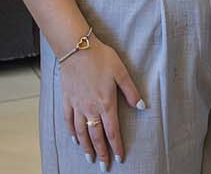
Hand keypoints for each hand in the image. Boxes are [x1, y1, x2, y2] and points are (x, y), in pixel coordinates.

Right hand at [60, 39, 144, 168]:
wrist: (76, 48)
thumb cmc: (100, 58)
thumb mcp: (121, 72)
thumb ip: (132, 92)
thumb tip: (143, 106)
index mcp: (106, 103)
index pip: (112, 131)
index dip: (116, 146)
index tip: (119, 158)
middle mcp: (90, 108)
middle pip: (96, 136)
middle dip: (101, 153)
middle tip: (103, 166)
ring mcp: (77, 105)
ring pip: (81, 132)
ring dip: (86, 146)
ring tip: (89, 157)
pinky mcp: (67, 99)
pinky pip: (68, 120)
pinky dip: (71, 132)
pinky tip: (74, 139)